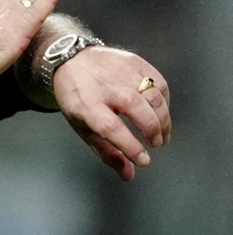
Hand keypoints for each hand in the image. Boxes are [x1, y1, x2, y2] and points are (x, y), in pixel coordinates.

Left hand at [52, 46, 170, 180]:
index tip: (144, 160)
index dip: (130, 146)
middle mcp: (104, 86)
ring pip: (152, 95)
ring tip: (162, 134)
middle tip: (156, 144)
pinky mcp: (133, 61)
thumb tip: (129, 175)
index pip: (111, 128)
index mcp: (86, 104)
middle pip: (137, 109)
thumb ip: (106, 152)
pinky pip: (158, 82)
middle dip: (153, 130)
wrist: (70, 59)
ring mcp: (120, 71)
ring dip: (164, 119)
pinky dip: (164, 101)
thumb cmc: (77, 97)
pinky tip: (160, 112)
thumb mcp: (82, 127)